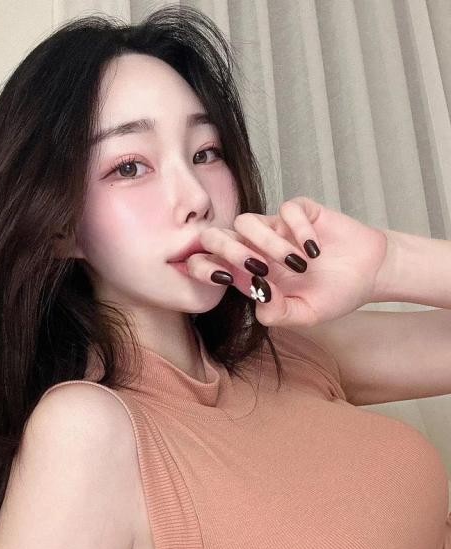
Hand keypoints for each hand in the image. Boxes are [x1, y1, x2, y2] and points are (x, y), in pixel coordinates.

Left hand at [190, 196, 388, 327]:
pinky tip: (315, 251)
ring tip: (297, 265)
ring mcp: (277, 227)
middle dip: (228, 249)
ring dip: (269, 244)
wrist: (370, 274)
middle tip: (258, 267)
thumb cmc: (333, 295)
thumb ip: (276, 313)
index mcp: (248, 273)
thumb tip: (256, 295)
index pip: (208, 262)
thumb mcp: (304, 315)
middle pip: (217, 235)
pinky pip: (288, 209)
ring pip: (247, 221)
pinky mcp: (302, 212)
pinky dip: (299, 230)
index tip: (223, 278)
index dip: (202, 267)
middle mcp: (256, 248)